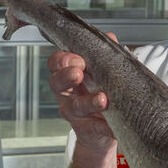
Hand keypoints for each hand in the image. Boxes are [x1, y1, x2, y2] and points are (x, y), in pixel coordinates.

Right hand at [47, 34, 117, 153]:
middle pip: (57, 82)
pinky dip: (103, 126)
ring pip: (74, 107)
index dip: (62, 60)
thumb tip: (109, 37)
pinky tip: (111, 124)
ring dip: (88, 102)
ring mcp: (74, 113)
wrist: (104, 129)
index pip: (56, 63)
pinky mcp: (86, 130)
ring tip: (102, 99)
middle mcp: (67, 93)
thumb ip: (105, 54)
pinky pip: (93, 128)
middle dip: (66, 76)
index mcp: (69, 75)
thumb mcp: (103, 72)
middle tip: (78, 73)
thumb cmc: (102, 93)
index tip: (78, 59)